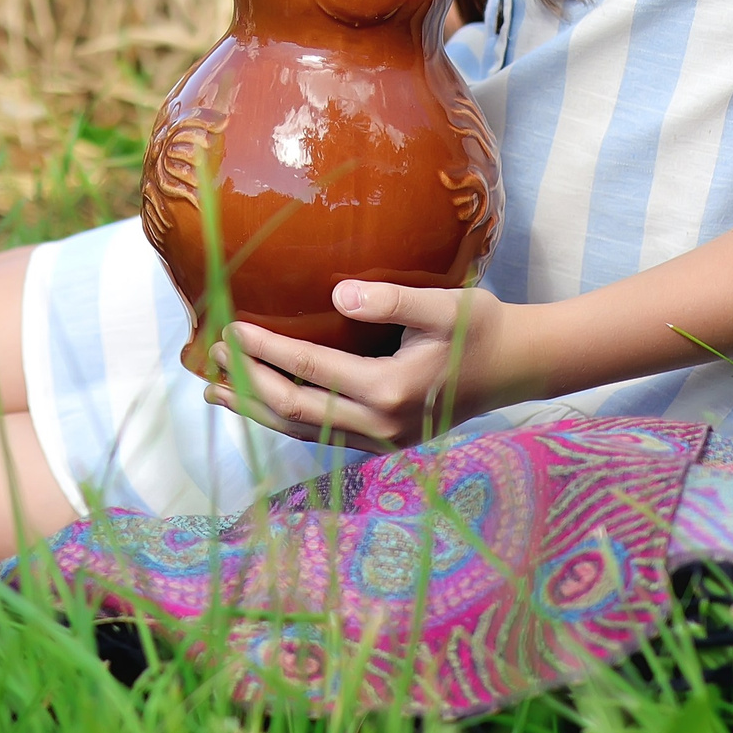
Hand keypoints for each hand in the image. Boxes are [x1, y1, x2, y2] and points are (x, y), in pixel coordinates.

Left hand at [202, 281, 540, 450]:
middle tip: (209, 360)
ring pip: (304, 431)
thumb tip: (338, 292)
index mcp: (390, 391)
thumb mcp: (445, 305)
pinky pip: (322, 434)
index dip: (263, 351)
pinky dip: (286, 420)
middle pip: (294, 411)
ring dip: (257, 410)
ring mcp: (385, 440)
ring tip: (216, 392)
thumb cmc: (484, 326)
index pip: (308, 370)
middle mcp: (382, 425)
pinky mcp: (388, 440)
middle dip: (247, 385)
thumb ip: (393, 299)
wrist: (522, 365)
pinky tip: (265, 404)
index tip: (228, 329)